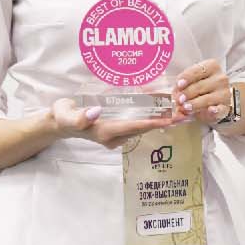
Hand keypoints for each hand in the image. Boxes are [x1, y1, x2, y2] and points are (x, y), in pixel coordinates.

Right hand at [44, 97, 178, 147]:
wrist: (59, 123)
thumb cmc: (62, 117)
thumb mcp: (66, 115)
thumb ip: (80, 116)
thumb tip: (96, 112)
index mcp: (105, 132)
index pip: (134, 127)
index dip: (153, 123)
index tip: (172, 120)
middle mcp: (114, 136)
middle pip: (143, 128)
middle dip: (164, 121)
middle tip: (185, 112)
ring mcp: (116, 135)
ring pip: (142, 126)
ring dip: (160, 118)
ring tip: (179, 108)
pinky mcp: (117, 131)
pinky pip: (137, 124)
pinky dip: (150, 116)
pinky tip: (162, 108)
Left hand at [172, 60, 236, 127]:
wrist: (212, 102)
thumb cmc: (199, 88)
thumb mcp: (190, 82)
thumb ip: (182, 86)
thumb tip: (174, 95)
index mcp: (212, 67)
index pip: (198, 70)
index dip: (187, 78)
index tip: (179, 85)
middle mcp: (221, 78)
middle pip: (201, 85)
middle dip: (187, 93)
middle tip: (178, 100)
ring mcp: (224, 93)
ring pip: (207, 98)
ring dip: (194, 104)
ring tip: (184, 108)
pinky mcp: (225, 107)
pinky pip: (219, 109)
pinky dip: (215, 110)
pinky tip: (210, 110)